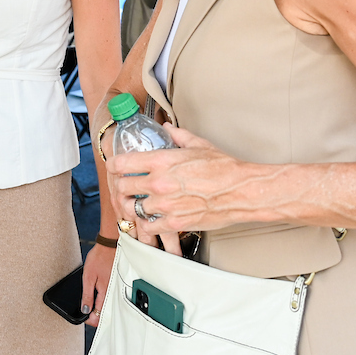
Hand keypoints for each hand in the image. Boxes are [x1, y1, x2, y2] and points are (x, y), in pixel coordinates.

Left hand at [81, 242, 113, 326]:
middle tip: (87, 312)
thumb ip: (87, 295)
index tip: (84, 317)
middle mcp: (113, 293)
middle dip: (96, 316)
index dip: (90, 319)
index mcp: (105, 293)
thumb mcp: (88, 277)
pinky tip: (100, 296)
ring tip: (92, 306)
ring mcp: (116, 288)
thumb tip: (85, 310)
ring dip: (101, 309)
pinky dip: (105, 300)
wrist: (110, 245)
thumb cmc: (99, 257)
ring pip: (110, 306)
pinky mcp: (117, 283)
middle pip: (106, 313)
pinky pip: (112, 297)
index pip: (99, 315)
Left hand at [105, 124, 251, 234]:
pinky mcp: (175, 223)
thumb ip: (178, 135)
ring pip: (132, 209)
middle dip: (120, 187)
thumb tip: (167, 127)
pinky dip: (147, 224)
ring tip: (136, 205)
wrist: (242, 191)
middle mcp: (159, 183)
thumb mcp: (199, 144)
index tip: (114, 167)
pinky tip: (151, 219)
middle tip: (124, 188)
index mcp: (162, 161)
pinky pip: (148, 227)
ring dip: (132, 207)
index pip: (122, 163)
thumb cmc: (224, 168)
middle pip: (123, 187)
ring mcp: (166, 205)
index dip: (114, 165)